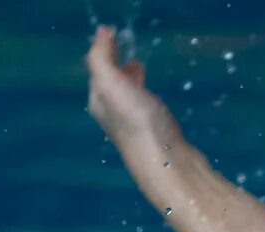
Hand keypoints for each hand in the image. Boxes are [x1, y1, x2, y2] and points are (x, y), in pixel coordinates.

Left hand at [86, 25, 180, 149]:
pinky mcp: (156, 138)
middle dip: (116, 68)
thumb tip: (102, 34)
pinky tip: (156, 101)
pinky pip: (145, 110)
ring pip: (128, 98)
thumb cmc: (138, 122)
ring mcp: (134, 129)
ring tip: (141, 72)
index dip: (103, 52)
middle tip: (126, 53)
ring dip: (131, 82)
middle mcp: (112, 116)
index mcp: (99, 102)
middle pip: (110, 86)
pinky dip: (146, 98)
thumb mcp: (112, 84)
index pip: (97, 70)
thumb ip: (101, 59)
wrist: (167, 164)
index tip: (112, 35)